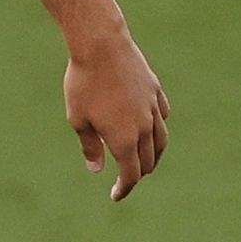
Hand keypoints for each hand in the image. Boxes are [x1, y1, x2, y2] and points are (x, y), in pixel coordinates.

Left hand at [63, 32, 168, 201]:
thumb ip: (90, 146)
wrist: (101, 46)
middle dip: (137, 173)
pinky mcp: (155, 91)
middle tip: (126, 177)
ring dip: (153, 155)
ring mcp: (153, 109)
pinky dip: (158, 127)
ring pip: (161, 141)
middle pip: (148, 161)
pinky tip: (151, 127)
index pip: (130, 175)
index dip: (123, 188)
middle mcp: (144, 128)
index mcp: (124, 139)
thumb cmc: (83, 83)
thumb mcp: (78, 118)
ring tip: (145, 160)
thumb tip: (97, 169)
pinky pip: (162, 116)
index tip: (115, 195)